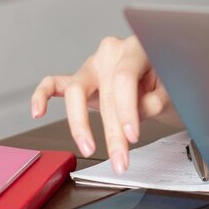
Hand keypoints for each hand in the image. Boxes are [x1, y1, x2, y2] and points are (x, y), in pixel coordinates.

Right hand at [29, 35, 172, 171]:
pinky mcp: (80, 79)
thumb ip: (155, 99)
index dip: (127, 109)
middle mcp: (110, 53)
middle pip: (105, 93)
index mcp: (135, 48)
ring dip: (81, 124)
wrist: (161, 75)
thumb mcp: (171, 89)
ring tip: (88, 148)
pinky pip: (54, 84)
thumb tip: (136, 114)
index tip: (132, 136)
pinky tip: (38, 112)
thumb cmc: (167, 80)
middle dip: (113, 132)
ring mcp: (92, 65)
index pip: (124, 79)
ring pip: (76, 92)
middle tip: (120, 160)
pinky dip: (42, 96)